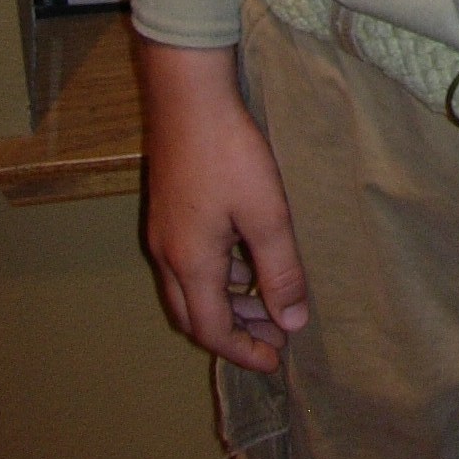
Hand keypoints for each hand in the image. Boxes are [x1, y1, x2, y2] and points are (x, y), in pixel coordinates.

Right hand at [136, 36, 308, 372]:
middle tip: (275, 337)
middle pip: (195, 315)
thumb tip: (294, 322)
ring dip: (226, 303)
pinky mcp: (169, 210)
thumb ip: (280, 270)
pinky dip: (218, 276)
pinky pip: (190, 264)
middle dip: (234, 333)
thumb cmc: (229, 154)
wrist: (188, 97)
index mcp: (189, 264)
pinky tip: (246, 260)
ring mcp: (164, 232)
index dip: (244, 351)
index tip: (277, 361)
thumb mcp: (266, 213)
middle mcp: (168, 255)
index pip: (212, 330)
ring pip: (190, 289)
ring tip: (267, 304)